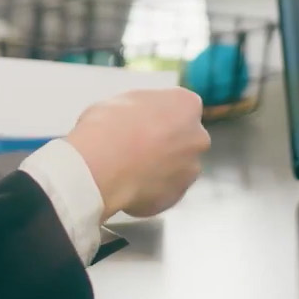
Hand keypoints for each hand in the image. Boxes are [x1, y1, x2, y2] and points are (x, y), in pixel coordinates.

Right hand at [66, 89, 210, 219]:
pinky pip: (162, 192)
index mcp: (186, 105)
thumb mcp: (123, 100)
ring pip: (177, 169)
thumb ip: (144, 109)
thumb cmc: (108, 126)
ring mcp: (189, 170)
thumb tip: (140, 118)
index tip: (145, 122)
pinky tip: (126, 186)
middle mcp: (197, 138)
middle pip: (186, 139)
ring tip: (128, 170)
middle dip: (167, 144)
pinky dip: (149, 191)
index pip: (183, 107)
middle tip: (138, 147)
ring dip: (160, 170)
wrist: (100, 166)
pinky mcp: (175, 198)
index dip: (162, 116)